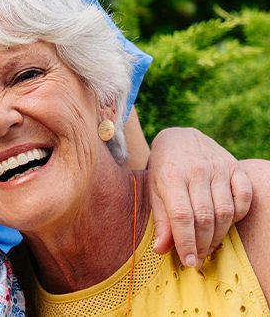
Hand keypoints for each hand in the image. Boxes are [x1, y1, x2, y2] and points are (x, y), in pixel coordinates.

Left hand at [148, 127, 252, 265]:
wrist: (180, 137)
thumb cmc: (163, 168)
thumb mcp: (154, 190)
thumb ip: (160, 220)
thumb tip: (162, 250)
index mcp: (170, 176)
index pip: (182, 216)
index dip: (186, 242)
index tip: (189, 262)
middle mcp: (196, 171)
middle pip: (205, 217)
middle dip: (203, 243)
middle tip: (199, 257)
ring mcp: (218, 168)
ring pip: (225, 211)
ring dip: (219, 234)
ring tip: (210, 245)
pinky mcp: (235, 167)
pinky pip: (244, 196)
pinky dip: (239, 213)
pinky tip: (227, 222)